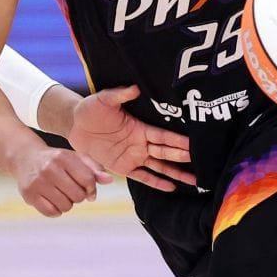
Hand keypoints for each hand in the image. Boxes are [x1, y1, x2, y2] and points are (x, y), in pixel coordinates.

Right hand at [9, 143, 110, 217]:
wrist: (25, 157)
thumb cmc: (55, 159)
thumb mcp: (75, 158)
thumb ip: (94, 168)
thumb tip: (109, 180)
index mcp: (64, 157)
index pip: (88, 180)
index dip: (91, 188)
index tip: (87, 188)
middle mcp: (50, 168)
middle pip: (78, 196)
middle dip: (78, 196)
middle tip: (70, 189)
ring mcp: (38, 182)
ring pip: (66, 206)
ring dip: (67, 203)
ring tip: (60, 193)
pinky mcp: (29, 194)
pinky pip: (52, 213)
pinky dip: (55, 210)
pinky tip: (52, 200)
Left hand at [66, 86, 195, 192]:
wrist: (75, 123)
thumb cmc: (91, 109)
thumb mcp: (104, 100)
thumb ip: (119, 95)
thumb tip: (134, 88)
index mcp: (140, 128)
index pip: (164, 136)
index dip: (179, 141)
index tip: (194, 145)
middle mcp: (140, 143)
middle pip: (166, 152)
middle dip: (182, 157)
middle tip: (202, 163)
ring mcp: (133, 156)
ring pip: (159, 166)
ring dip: (176, 172)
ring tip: (194, 180)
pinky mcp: (123, 167)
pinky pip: (143, 176)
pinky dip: (156, 182)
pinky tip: (172, 187)